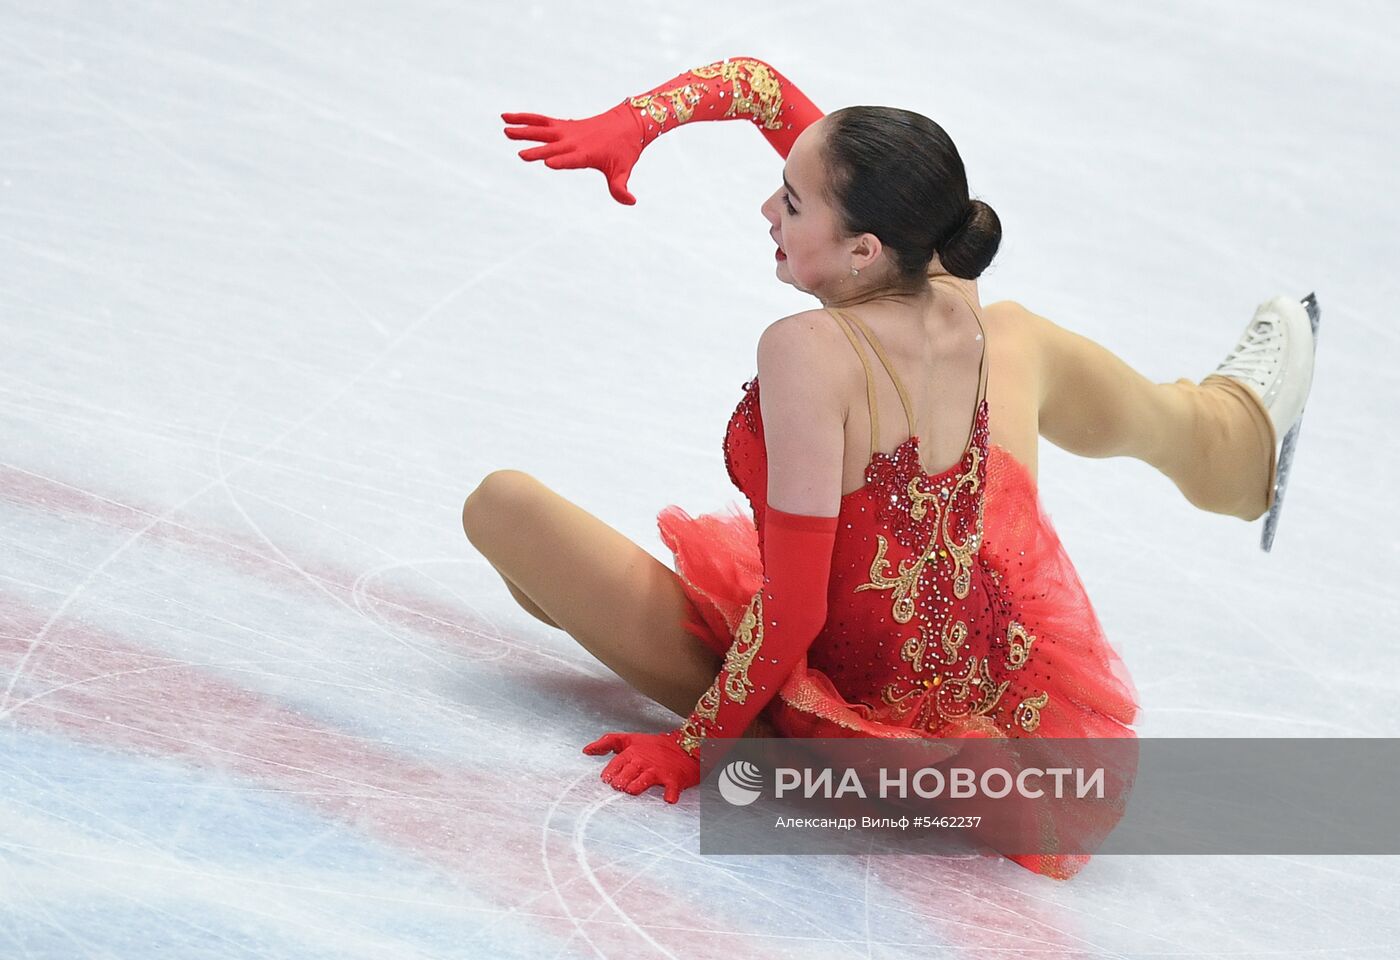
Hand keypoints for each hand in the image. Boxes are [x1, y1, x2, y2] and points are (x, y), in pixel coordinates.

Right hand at [501, 102, 642, 205]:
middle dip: (538, 151)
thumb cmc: (624, 151)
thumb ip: (621, 187)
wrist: (627, 124)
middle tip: (521, 154)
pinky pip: (540, 121)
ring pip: (542, 130)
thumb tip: (631, 201)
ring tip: (505, 129)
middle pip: (553, 146)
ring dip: (524, 129)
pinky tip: (507, 118)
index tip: (548, 163)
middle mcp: (574, 141)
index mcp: (587, 154)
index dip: (561, 161)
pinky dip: (525, 118)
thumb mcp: (623, 170)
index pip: (572, 159)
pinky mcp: (562, 125)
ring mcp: (566, 131)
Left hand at [582, 730, 700, 802]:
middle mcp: (644, 761)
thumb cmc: (655, 746)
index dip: (609, 773)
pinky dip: (671, 794)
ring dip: (637, 786)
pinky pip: (672, 788)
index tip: (607, 780)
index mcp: (632, 752)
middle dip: (620, 782)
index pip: (616, 764)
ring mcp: (659, 770)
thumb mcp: (630, 739)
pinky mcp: (674, 779)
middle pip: (627, 773)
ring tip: (632, 791)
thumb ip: (607, 742)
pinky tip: (668, 800)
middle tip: (619, 786)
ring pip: (644, 780)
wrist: (686, 746)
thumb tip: (586, 750)